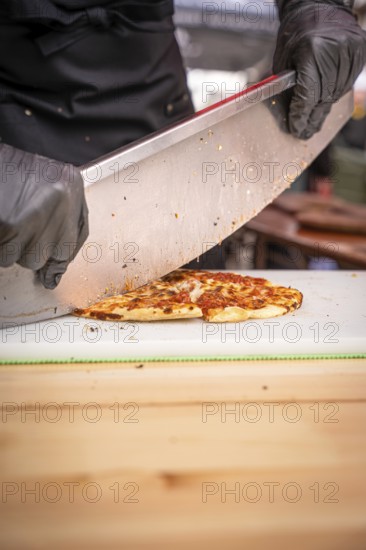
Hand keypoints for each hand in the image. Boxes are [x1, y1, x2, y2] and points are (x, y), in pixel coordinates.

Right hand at [0, 143, 88, 288]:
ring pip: (28, 259)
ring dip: (12, 248)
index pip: (75, 239)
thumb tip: (55, 273)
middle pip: (52, 253)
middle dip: (31, 248)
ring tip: (6, 219)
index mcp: (71, 184)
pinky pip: (6, 256)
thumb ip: (60, 221)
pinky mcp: (10, 226)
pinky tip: (0, 226)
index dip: (59, 255)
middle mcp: (60, 200)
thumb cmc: (8, 170)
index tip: (52, 270)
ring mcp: (36, 214)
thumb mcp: (44, 182)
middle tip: (17, 225)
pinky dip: (0, 248)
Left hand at [273, 0, 365, 138]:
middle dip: (313, 117)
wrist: (318, 6)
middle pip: (323, 97)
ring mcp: (350, 51)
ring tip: (315, 120)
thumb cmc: (295, 34)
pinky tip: (326, 101)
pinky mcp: (360, 51)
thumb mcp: (284, 60)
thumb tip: (293, 116)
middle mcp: (333, 52)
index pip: (307, 95)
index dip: (301, 115)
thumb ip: (288, 87)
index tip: (296, 129)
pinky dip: (335, 93)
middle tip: (305, 133)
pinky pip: (347, 82)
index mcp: (311, 52)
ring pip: (337, 93)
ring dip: (324, 108)